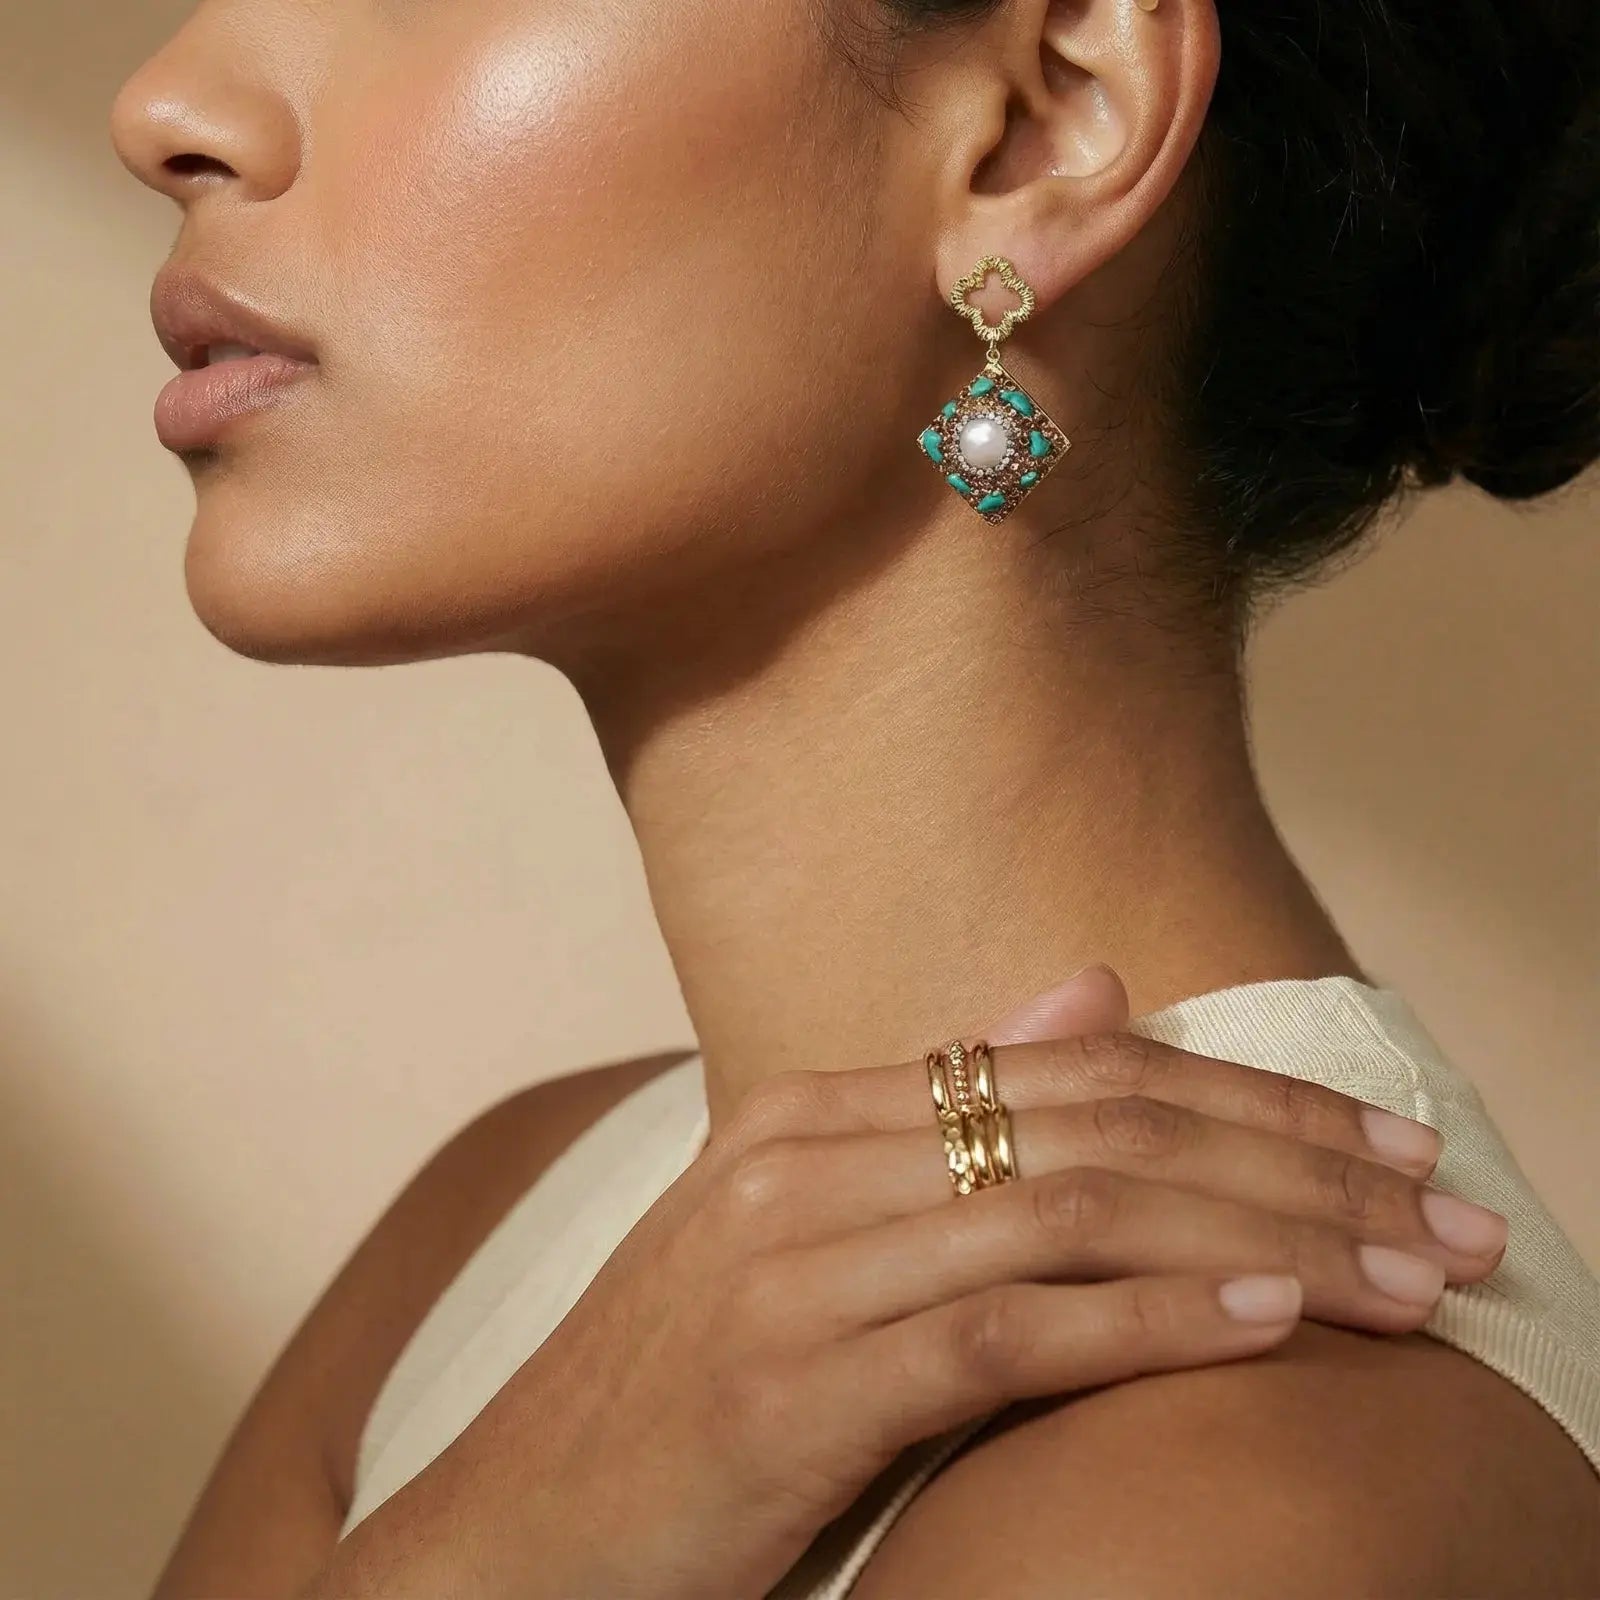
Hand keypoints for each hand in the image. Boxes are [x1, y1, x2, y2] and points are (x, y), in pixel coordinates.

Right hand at [308, 967, 1505, 1599]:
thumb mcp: (811, 1229)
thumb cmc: (679, 1388)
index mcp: (812, 1111)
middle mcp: (805, 1158)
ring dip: (1267, 1245)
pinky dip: (1153, 1324)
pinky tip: (1271, 1330)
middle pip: (1098, 1127)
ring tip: (1407, 1277)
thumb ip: (949, 1107)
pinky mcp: (797, 1379)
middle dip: (1293, 1163)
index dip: (1248, 1100)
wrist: (515, 1526)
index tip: (1382, 1145)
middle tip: (1441, 1209)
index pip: (1074, 1071)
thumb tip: (1088, 991)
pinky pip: (1011, 1331)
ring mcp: (797, 1262)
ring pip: (1076, 1216)